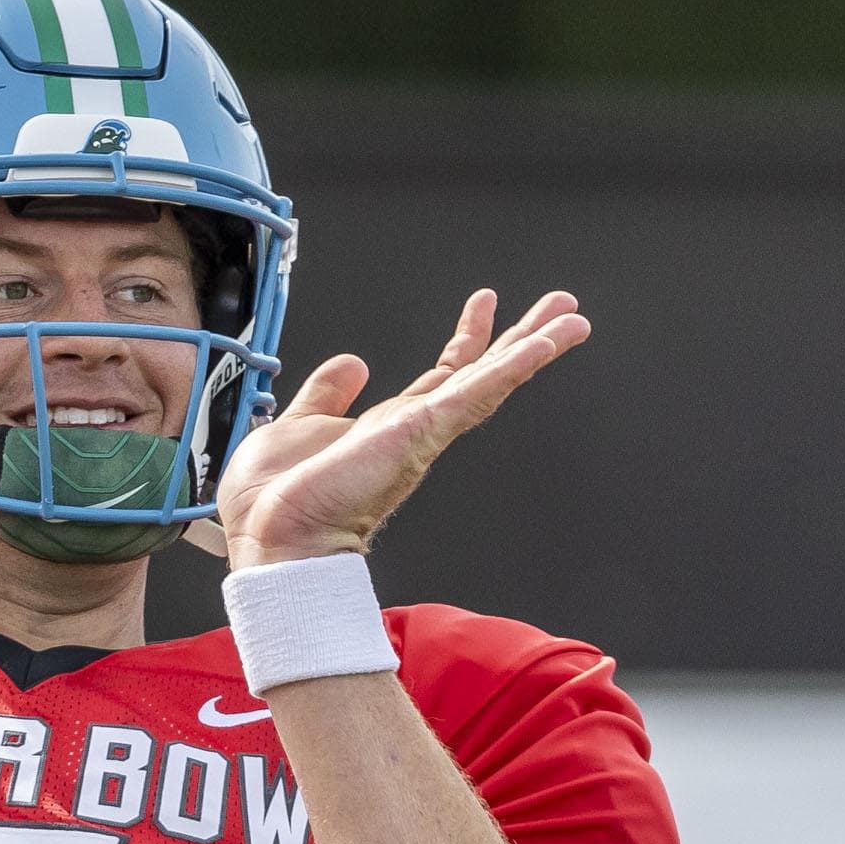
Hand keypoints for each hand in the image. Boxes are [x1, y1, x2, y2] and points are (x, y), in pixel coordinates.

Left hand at [216, 289, 589, 569]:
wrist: (273, 538)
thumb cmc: (275, 504)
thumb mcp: (296, 426)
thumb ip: (325, 395)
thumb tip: (353, 364)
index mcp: (387, 428)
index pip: (441, 376)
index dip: (467, 339)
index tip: (486, 305)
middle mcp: (413, 430)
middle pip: (482, 375)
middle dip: (522, 339)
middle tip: (561, 308)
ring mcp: (422, 433)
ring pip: (490, 382)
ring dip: (534, 348)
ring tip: (571, 320)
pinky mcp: (421, 433)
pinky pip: (476, 395)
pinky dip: (512, 368)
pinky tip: (543, 344)